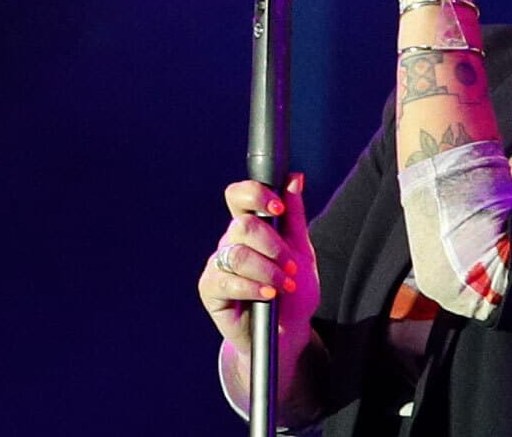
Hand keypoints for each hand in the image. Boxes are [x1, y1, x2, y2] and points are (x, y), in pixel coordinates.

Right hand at [198, 174, 317, 385]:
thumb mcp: (301, 252)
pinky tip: (268, 296)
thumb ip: (294, 215)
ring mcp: (217, 265)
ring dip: (267, 271)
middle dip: (272, 245)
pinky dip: (252, 287)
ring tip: (283, 286)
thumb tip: (294, 177)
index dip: (255, 194)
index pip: (239, 195)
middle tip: (289, 265)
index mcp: (249, 228)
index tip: (277, 208)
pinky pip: (227, 281)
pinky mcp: (210, 289)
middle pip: (242, 224)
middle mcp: (229, 242)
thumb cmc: (292, 292)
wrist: (286, 335)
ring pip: (237, 254)